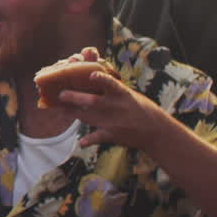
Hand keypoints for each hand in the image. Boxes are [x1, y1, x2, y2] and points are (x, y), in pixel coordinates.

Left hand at [56, 70, 171, 152]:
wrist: (155, 131)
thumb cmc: (138, 107)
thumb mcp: (127, 94)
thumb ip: (109, 85)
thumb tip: (91, 73)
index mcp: (121, 94)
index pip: (110, 83)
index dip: (102, 79)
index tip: (92, 75)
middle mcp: (116, 106)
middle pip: (93, 101)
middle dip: (76, 98)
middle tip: (61, 94)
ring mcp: (113, 121)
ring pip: (90, 117)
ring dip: (74, 113)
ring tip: (62, 110)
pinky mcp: (112, 134)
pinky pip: (98, 137)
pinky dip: (89, 140)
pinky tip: (81, 143)